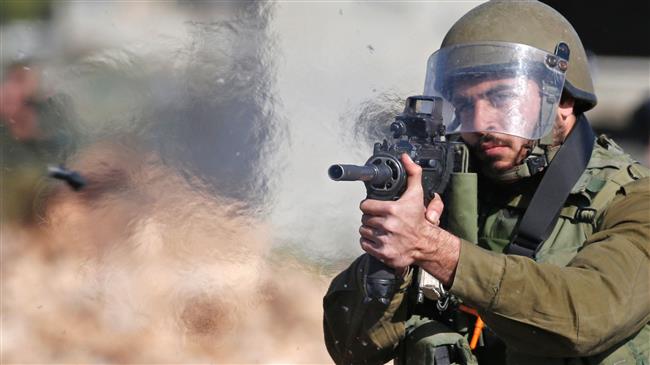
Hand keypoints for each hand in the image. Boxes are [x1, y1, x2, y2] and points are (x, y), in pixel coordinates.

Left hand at [359, 154, 456, 275]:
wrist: (425, 243)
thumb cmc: (418, 219)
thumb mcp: (417, 194)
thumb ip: (412, 173)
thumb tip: (405, 157)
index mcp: (393, 209)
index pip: (365, 205)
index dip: (369, 206)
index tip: (374, 207)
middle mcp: (388, 225)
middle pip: (364, 219)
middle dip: (370, 218)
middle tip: (380, 219)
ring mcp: (385, 240)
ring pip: (363, 231)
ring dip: (369, 230)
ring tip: (380, 229)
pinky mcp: (383, 253)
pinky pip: (364, 244)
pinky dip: (369, 242)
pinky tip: (379, 239)